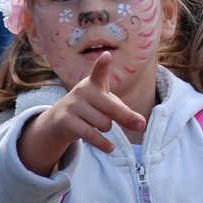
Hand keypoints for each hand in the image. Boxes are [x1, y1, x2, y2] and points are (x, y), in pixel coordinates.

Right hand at [18, 53, 146, 173]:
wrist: (61, 119)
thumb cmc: (92, 108)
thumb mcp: (108, 105)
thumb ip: (125, 112)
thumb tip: (141, 125)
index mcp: (94, 83)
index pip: (99, 71)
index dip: (102, 64)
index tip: (106, 55)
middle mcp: (83, 91)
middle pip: (111, 107)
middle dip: (126, 118)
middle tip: (140, 126)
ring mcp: (73, 106)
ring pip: (103, 124)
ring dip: (107, 128)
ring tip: (100, 125)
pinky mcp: (66, 121)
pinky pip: (91, 135)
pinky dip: (103, 144)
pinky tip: (110, 147)